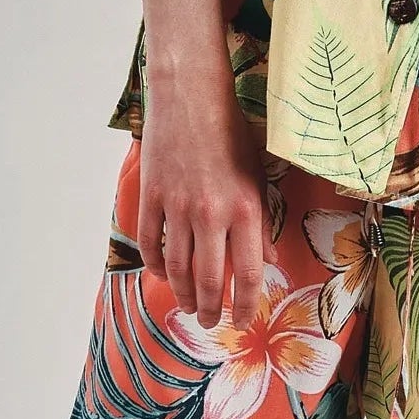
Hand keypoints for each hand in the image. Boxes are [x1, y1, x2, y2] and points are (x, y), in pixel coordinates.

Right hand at [136, 76, 271, 333]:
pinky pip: (150, 242)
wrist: (191, 96)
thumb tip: (268, 259)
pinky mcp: (151, 196)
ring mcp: (177, 206)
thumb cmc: (231, 132)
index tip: (241, 322)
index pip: (246, 273)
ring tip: (188, 306)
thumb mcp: (257, 174)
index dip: (244, 304)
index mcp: (245, 208)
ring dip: (182, 293)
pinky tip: (162, 273)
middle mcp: (211, 213)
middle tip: (210, 321)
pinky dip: (155, 264)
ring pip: (176, 267)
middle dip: (209, 308)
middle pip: (207, 279)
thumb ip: (262, 220)